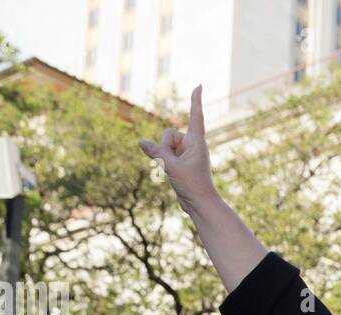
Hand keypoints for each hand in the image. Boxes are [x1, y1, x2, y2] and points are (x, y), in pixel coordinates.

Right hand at [138, 85, 218, 213]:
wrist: (199, 204)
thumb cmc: (192, 185)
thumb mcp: (171, 167)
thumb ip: (156, 152)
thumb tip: (141, 142)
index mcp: (196, 142)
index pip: (196, 116)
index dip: (195, 101)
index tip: (199, 85)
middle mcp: (191, 144)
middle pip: (168, 134)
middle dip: (165, 148)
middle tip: (175, 166)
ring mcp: (184, 153)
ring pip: (163, 146)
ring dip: (163, 158)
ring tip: (175, 173)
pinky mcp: (179, 162)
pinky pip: (163, 155)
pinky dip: (162, 161)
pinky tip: (169, 173)